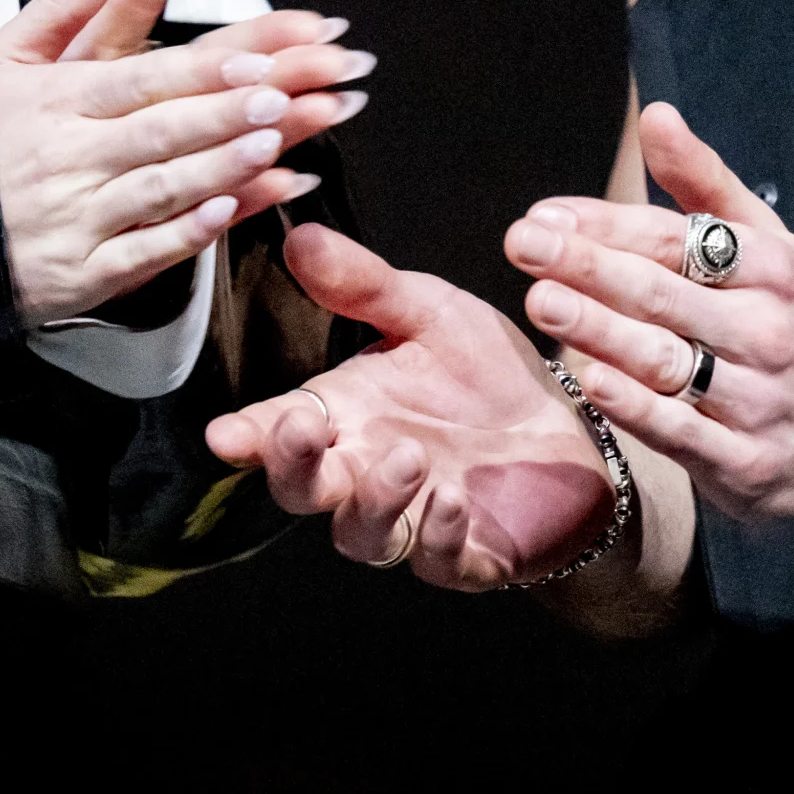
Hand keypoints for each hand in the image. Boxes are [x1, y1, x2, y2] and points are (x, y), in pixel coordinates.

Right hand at [0, 0, 372, 324]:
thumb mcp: (7, 58)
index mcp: (56, 98)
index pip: (142, 78)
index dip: (204, 70)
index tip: (262, 58)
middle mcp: (68, 156)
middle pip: (163, 129)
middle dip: (236, 111)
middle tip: (299, 94)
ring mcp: (74, 218)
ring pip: (160, 188)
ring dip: (224, 167)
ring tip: (283, 145)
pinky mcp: (77, 274)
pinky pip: (142, 254)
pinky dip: (188, 234)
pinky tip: (234, 214)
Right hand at [205, 224, 619, 589]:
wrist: (569, 429)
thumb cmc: (484, 374)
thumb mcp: (431, 314)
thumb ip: (366, 285)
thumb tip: (299, 234)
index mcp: (348, 414)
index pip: (280, 429)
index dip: (249, 436)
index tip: (223, 434)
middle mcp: (366, 472)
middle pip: (304, 488)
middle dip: (293, 465)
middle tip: (301, 431)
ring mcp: (412, 519)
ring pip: (364, 533)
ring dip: (376, 499)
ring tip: (408, 455)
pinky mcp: (466, 555)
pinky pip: (439, 559)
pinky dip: (440, 534)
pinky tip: (455, 498)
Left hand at [505, 101, 793, 525]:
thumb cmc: (792, 321)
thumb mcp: (767, 244)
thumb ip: (702, 182)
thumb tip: (654, 115)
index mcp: (770, 268)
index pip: (676, 240)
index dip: (607, 226)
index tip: (544, 216)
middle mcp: (766, 330)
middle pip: (664, 294)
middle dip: (589, 267)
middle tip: (523, 245)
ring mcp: (757, 399)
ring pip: (668, 360)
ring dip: (601, 329)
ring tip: (542, 302)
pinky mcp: (747, 462)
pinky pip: (682, 431)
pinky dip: (636, 406)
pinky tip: (592, 380)